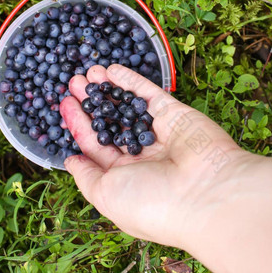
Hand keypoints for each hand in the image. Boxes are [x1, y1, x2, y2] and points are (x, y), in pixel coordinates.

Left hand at [60, 64, 241, 249]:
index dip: (78, 123)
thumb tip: (70, 161)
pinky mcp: (175, 114)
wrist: (207, 193)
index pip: (95, 144)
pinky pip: (148, 94)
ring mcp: (159, 133)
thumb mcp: (105, 195)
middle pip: (110, 121)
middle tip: (72, 81)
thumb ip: (86, 176)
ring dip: (108, 88)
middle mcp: (142, 155)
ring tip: (88, 71)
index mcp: (125, 177)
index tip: (64, 104)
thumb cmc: (151, 203)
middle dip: (91, 102)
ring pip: (128, 105)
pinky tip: (112, 69)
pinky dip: (130, 80)